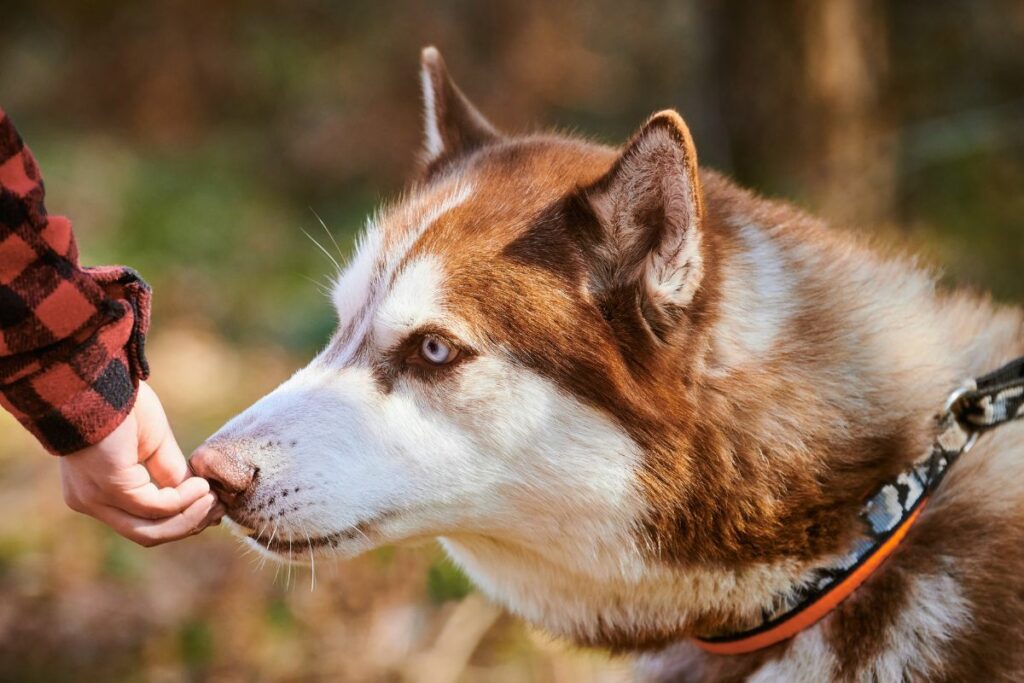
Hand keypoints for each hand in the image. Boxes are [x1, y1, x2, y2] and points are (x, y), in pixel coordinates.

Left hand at [59, 381, 224, 545]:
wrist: (97, 379)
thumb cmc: (122, 403)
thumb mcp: (153, 445)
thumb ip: (169, 472)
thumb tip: (198, 495)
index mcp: (97, 493)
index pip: (141, 524)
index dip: (181, 521)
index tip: (212, 508)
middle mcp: (91, 502)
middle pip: (147, 534)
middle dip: (188, 524)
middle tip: (218, 509)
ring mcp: (97, 498)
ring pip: (151, 529)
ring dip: (189, 517)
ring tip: (212, 498)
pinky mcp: (111, 487)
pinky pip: (156, 506)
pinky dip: (184, 500)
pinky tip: (201, 487)